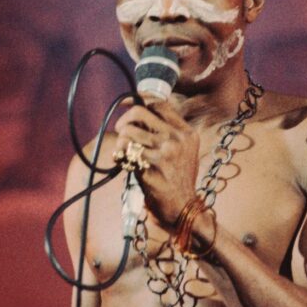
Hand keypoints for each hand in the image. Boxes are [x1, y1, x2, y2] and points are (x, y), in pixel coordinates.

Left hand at [114, 96, 198, 227]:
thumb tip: (140, 110)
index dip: (138, 99)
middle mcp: (177, 139)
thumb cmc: (178, 177)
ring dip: (121, 140)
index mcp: (186, 132)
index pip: (159, 104)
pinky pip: (125, 151)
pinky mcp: (151, 167)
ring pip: (128, 131)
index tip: (126, 103)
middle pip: (140, 113)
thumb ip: (168, 131)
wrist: (183, 207)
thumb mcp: (184, 150)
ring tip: (123, 150)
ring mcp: (165, 153)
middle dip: (124, 120)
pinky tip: (123, 161)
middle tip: (121, 130)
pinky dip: (119, 154)